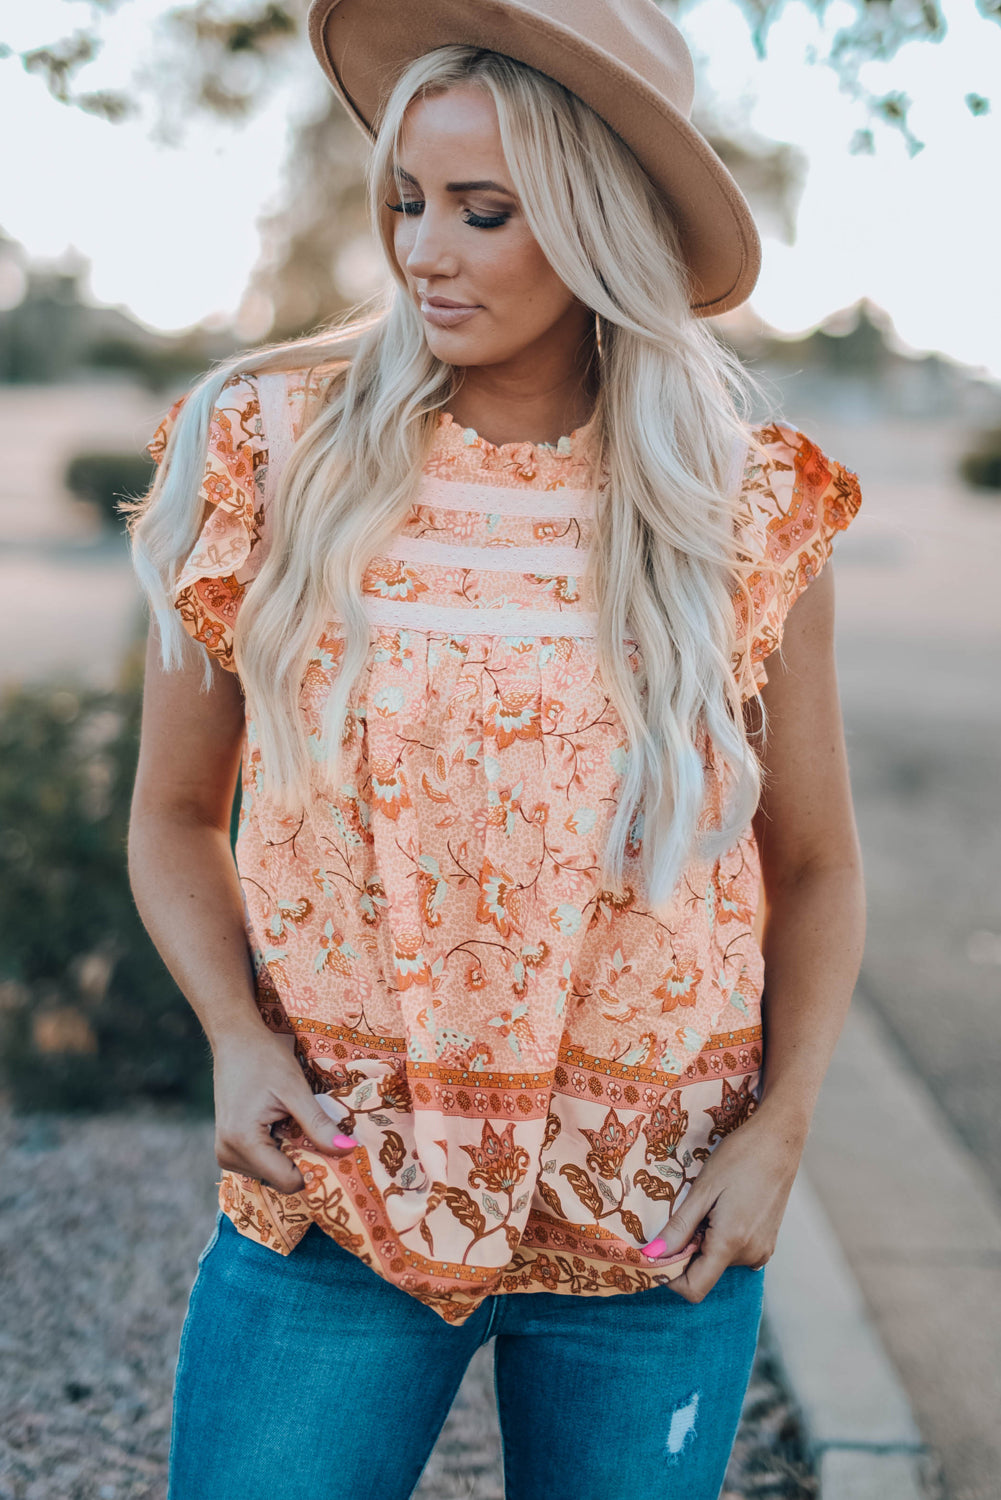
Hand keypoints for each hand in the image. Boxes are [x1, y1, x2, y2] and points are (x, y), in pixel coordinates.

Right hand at [212, 1028, 355, 1194]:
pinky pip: (262, 1162)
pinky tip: (283, 1124)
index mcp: (242, 1142)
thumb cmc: (263, 1058)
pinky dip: (279, 1149)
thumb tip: (347, 1149)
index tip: (333, 1150)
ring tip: (293, 1121)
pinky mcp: (228, 1147)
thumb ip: (319, 1123)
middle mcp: (227, 1155)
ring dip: (291, 1153)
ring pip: (272, 1173)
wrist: (235, 1040)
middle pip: (280, 1179)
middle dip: (303, 1159)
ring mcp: (225, 1153)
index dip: (315, 1169)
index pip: (288, 1181)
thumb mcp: (296, 1089)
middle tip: (315, 1130)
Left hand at [639, 1103, 806, 1301]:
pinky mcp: (768, 1242)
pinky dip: (721, 1239)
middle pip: (705, 1273)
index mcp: (731, 1244)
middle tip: (687, 1213)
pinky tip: (724, 1208)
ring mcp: (762, 1251)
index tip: (657, 1252)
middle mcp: (750, 1256)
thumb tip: (653, 1256)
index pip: (694, 1288)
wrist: (779, 1140)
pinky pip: (735, 1252)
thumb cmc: (739, 1158)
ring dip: (705, 1241)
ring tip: (710, 1205)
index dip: (669, 1276)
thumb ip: (679, 1228)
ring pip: (719, 1261)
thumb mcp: (702, 1190)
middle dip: (687, 1251)